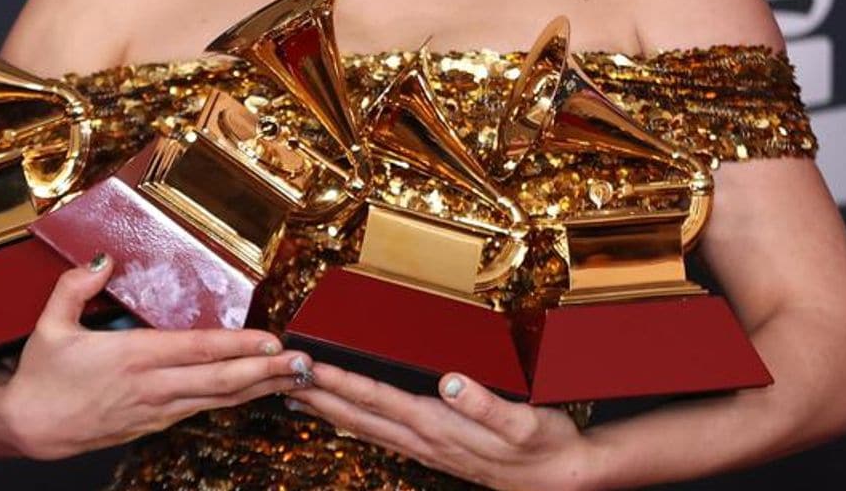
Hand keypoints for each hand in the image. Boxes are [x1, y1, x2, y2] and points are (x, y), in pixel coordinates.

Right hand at [0, 254, 311, 458]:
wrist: (25, 428)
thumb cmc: (40, 377)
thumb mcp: (49, 324)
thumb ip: (76, 286)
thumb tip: (103, 259)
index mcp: (132, 358)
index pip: (197, 350)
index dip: (239, 346)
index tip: (272, 340)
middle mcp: (152, 387)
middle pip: (220, 381)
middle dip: (267, 372)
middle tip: (304, 363)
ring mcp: (156, 411)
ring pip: (217, 399)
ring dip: (259, 388)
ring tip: (294, 376)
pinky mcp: (153, 425)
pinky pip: (201, 410)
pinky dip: (232, 400)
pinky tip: (253, 391)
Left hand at [290, 364, 599, 490]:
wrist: (561, 478)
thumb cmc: (544, 444)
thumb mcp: (523, 422)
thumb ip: (485, 403)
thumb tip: (451, 382)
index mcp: (439, 425)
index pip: (378, 399)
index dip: (341, 381)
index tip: (309, 366)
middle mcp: (425, 439)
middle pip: (360, 414)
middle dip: (320, 394)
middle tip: (284, 374)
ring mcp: (428, 448)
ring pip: (367, 427)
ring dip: (332, 410)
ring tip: (301, 395)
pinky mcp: (436, 451)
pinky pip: (384, 436)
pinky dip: (358, 424)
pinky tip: (347, 421)